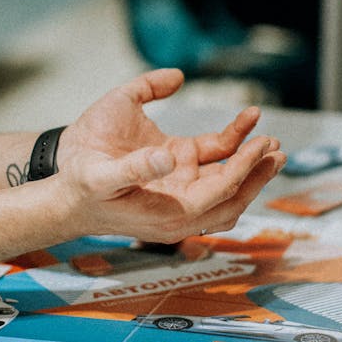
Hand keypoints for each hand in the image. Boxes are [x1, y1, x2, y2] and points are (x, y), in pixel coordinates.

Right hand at [52, 67, 284, 241]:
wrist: (63, 199)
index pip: (219, 194)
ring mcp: (179, 191)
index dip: (243, 171)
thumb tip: (169, 157)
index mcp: (169, 214)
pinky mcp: (173, 174)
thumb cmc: (80, 189)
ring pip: (226, 183)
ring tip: (269, 142)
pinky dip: (228, 149)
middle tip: (278, 149)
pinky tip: (242, 127)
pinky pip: (209, 163)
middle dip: (257, 173)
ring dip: (249, 164)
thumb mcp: (100, 177)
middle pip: (233, 195)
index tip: (261, 147)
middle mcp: (181, 208)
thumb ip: (135, 167)